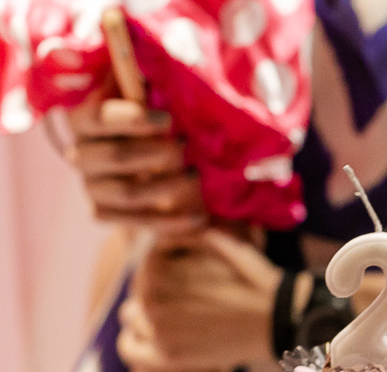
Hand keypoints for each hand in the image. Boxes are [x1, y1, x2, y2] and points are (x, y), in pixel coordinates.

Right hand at [66, 88, 204, 229]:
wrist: (142, 163)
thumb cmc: (147, 119)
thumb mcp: (140, 94)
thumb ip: (133, 74)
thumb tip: (118, 29)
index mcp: (84, 120)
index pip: (99, 119)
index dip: (134, 119)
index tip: (167, 118)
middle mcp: (80, 154)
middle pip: (117, 157)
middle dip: (158, 152)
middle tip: (185, 147)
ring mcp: (91, 186)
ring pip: (129, 192)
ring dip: (168, 185)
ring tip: (195, 176)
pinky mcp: (103, 212)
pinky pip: (138, 222)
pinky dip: (173, 221)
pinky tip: (200, 217)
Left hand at [117, 230, 282, 369]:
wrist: (279, 319)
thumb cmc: (254, 279)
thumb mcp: (221, 240)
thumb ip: (186, 234)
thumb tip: (166, 230)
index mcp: (158, 269)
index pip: (147, 263)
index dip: (168, 264)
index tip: (188, 271)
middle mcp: (151, 300)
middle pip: (140, 291)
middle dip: (160, 289)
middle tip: (190, 296)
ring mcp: (157, 331)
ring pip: (131, 317)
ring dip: (148, 314)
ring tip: (178, 315)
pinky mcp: (167, 357)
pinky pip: (128, 348)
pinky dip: (135, 341)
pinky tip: (154, 338)